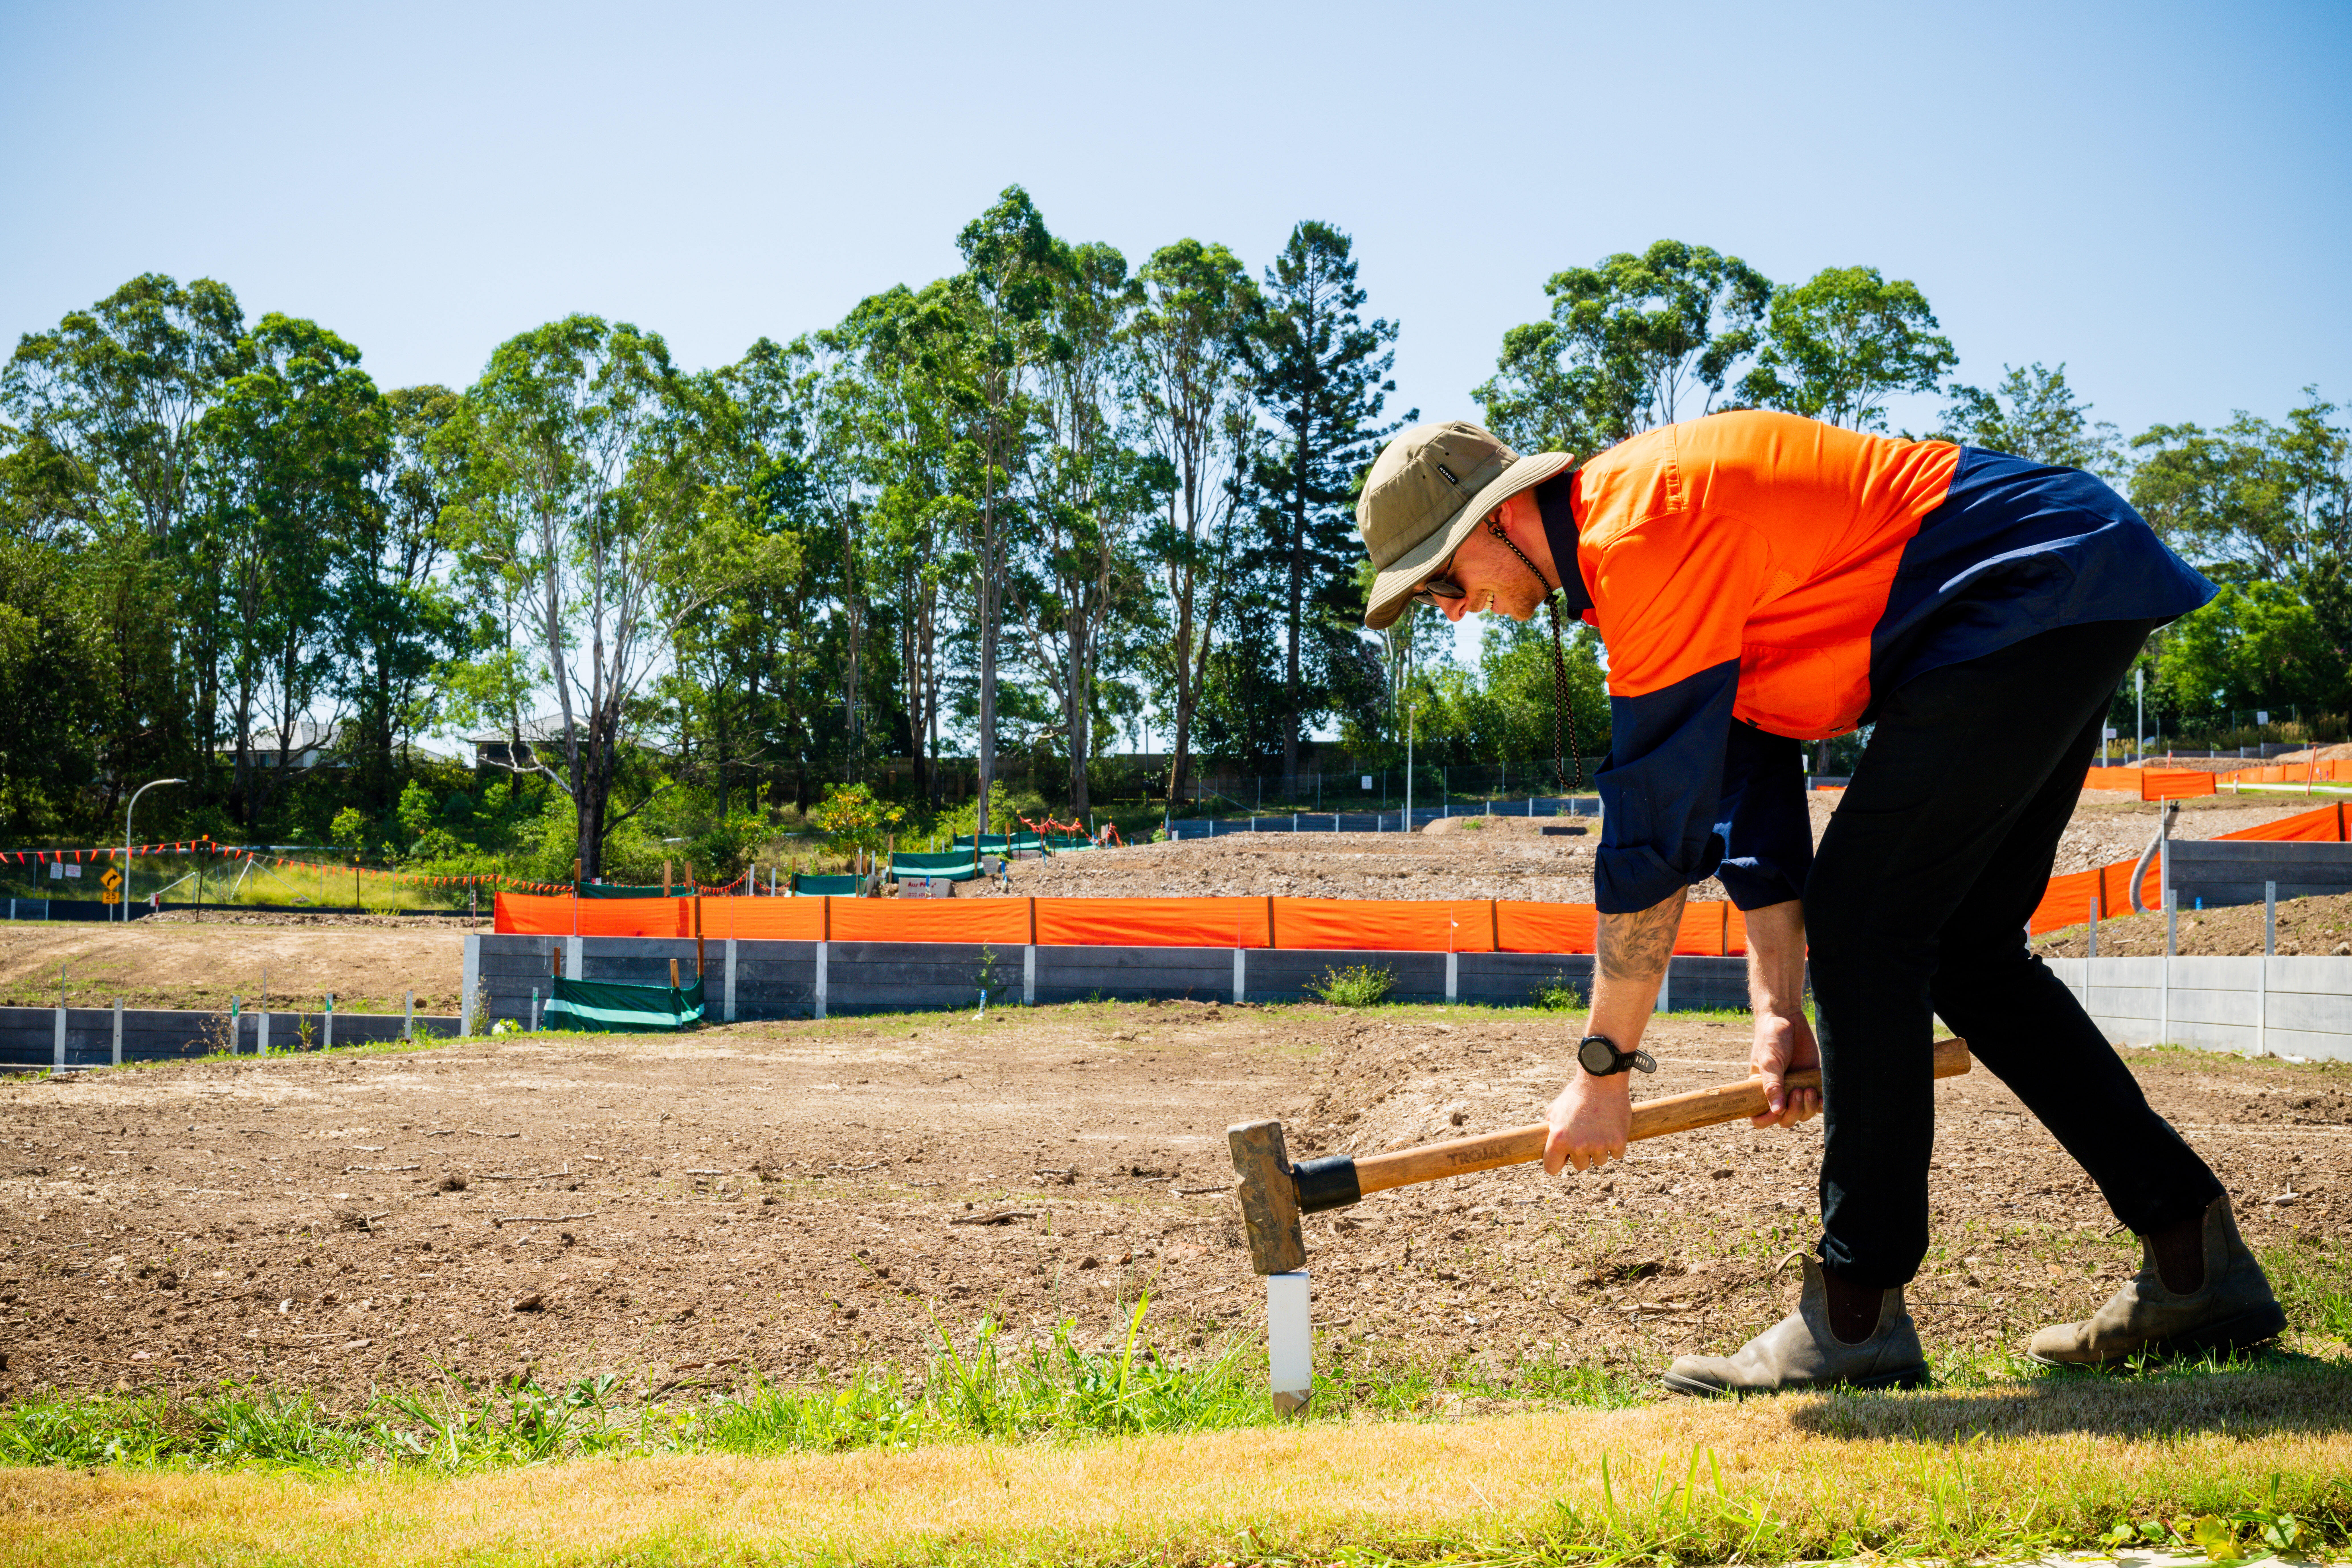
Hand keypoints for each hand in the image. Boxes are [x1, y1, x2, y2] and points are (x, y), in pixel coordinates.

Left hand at [1544, 1071, 1630, 1174]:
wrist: (1601, 1080)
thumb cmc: (1576, 1094)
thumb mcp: (1555, 1111)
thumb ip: (1551, 1131)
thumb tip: (1548, 1145)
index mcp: (1558, 1140)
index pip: (1552, 1168)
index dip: (1557, 1163)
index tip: (1562, 1158)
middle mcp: (1577, 1146)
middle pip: (1580, 1166)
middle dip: (1582, 1154)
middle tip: (1585, 1135)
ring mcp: (1599, 1145)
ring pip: (1599, 1161)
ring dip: (1599, 1149)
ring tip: (1599, 1129)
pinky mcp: (1618, 1142)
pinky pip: (1616, 1154)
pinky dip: (1615, 1144)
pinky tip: (1612, 1128)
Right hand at [1750, 1008, 1821, 1129]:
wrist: (1788, 1019)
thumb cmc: (1771, 1038)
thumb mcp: (1769, 1061)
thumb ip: (1772, 1085)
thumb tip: (1776, 1111)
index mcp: (1760, 1090)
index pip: (1759, 1118)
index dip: (1767, 1120)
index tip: (1777, 1111)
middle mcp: (1778, 1093)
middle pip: (1785, 1120)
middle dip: (1793, 1112)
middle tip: (1797, 1091)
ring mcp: (1795, 1089)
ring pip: (1802, 1115)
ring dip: (1807, 1107)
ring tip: (1808, 1088)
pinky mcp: (1810, 1083)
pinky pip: (1817, 1105)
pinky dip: (1820, 1105)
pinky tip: (1821, 1096)